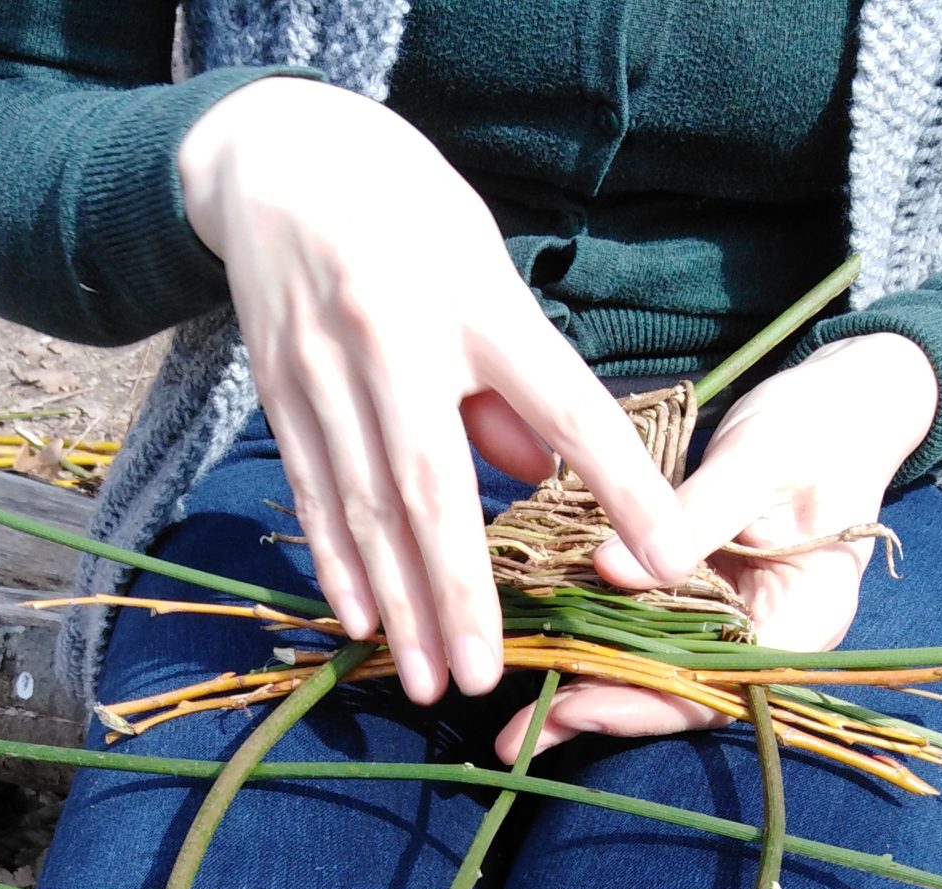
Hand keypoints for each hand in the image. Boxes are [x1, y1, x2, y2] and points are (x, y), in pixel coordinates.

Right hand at [179, 78, 685, 704]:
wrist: (276, 154)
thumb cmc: (408, 211)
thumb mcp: (483, 264)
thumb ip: (514, 376)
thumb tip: (540, 477)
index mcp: (476, 303)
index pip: (564, 403)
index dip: (620, 483)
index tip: (665, 557)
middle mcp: (396, 341)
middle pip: (435, 486)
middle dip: (461, 593)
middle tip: (487, 677)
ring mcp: (326, 370)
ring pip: (365, 506)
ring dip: (398, 603)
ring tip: (427, 681)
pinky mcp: (278, 390)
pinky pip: (313, 491)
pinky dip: (336, 561)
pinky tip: (359, 621)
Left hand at [494, 332, 940, 759]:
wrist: (844, 403)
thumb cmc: (817, 429)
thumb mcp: (758, 465)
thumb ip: (693, 519)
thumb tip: (609, 571)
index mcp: (805, 623)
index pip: (718, 684)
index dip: (646, 702)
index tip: (576, 704)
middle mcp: (767, 639)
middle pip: (678, 693)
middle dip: (597, 711)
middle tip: (513, 739)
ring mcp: (733, 623)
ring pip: (654, 671)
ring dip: (584, 688)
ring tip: (510, 720)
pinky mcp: (700, 598)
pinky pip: (645, 632)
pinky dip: (594, 641)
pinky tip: (540, 650)